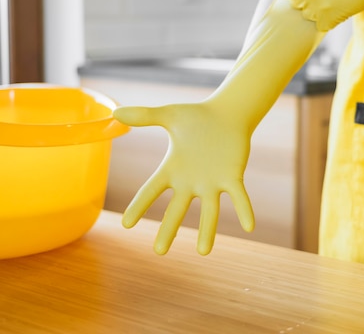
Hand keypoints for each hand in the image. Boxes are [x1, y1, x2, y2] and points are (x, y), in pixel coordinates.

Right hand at [114, 102, 254, 255]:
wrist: (227, 114)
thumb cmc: (197, 116)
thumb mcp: (169, 115)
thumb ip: (144, 115)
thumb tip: (114, 111)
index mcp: (173, 169)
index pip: (151, 191)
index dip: (139, 206)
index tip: (126, 225)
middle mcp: (191, 182)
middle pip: (176, 209)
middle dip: (168, 229)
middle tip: (159, 252)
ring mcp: (213, 182)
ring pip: (209, 211)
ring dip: (207, 230)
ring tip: (204, 252)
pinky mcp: (233, 177)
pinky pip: (239, 197)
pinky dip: (244, 210)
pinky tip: (249, 226)